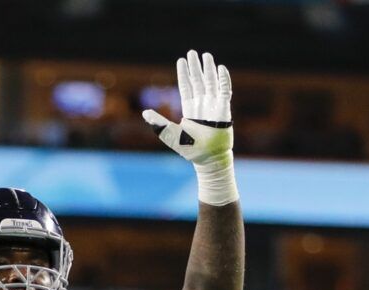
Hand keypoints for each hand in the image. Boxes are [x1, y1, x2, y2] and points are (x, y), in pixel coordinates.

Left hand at [142, 50, 232, 170]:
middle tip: (192, 52)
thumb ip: (159, 123)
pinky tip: (220, 68)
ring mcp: (213, 106)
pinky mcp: (224, 109)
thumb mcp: (171, 135)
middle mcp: (202, 105)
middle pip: (198, 81)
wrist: (208, 159)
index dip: (183, 74)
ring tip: (206, 55)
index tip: (181, 60)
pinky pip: (224, 91)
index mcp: (189, 109)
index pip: (186, 87)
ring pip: (211, 83)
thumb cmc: (190, 150)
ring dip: (209, 69)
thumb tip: (144, 113)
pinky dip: (223, 80)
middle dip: (195, 67)